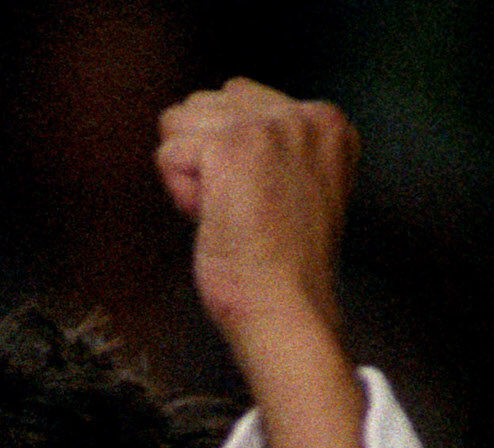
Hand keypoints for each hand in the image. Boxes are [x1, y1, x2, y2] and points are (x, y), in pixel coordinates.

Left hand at [155, 79, 357, 339]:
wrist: (286, 307)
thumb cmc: (280, 265)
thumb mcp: (289, 183)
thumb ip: (265, 143)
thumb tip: (199, 113)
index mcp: (326, 122)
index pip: (237, 96)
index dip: (227, 155)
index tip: (261, 201)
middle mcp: (303, 115)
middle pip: (202, 103)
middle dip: (204, 157)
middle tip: (242, 210)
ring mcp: (270, 126)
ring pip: (179, 124)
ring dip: (190, 174)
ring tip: (231, 213)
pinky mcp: (232, 147)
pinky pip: (167, 156)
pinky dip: (180, 194)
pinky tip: (218, 219)